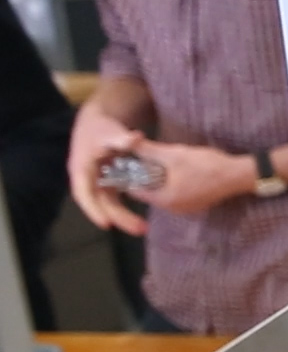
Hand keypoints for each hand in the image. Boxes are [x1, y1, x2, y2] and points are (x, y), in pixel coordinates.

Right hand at [66, 104, 148, 234]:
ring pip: (109, 204)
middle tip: (139, 230)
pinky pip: (116, 199)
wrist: (98, 122)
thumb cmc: (100, 127)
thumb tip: (136, 137)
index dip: (93, 210)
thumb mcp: (109, 131)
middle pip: (100, 203)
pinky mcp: (108, 183)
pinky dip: (128, 208)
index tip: (105, 224)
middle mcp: (87, 180)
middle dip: (118, 218)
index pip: (84, 193)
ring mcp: (97, 183)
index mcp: (80, 169)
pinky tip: (142, 219)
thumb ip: (121, 138)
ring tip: (143, 229)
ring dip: (124, 217)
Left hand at [125, 140, 254, 215]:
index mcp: (164, 199)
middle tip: (149, 159)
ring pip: (162, 193)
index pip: (134, 190)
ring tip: (165, 163)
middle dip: (146, 176)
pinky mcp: (195, 206)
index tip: (132, 161)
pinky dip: (172, 185)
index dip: (130, 174)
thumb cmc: (206, 165)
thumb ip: (148, 150)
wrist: (238, 175)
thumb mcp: (174, 154)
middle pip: (148, 192)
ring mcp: (185, 209)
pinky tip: (180, 172)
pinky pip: (175, 196)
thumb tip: (127, 142)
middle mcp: (172, 209)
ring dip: (160, 180)